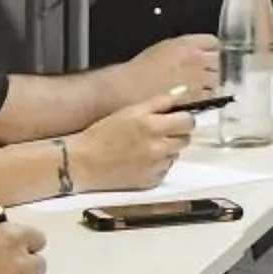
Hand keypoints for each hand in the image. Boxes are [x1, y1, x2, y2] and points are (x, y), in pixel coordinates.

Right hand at [70, 97, 193, 190]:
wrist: (83, 162)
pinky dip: (157, 164)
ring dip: (166, 150)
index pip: (188, 122)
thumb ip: (160, 101)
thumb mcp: (130, 111)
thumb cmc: (103, 134)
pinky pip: (165, 169)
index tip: (175, 119)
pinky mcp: (151, 181)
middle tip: (156, 132)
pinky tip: (139, 160)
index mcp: (153, 126)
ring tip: (143, 147)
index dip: (183, 119)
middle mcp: (158, 147)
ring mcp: (156, 166)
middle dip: (175, 134)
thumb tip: (182, 92)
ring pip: (175, 155)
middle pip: (185, 139)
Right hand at [131, 33, 220, 102]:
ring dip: (212, 82)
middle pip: (219, 60)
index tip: (209, 55)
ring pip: (218, 78)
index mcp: (188, 44)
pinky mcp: (197, 97)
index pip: (213, 42)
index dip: (211, 50)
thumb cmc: (142, 69)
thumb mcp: (165, 48)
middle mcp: (196, 59)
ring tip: (199, 86)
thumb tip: (201, 51)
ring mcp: (199, 79)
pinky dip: (207, 96)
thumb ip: (187, 47)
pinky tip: (196, 97)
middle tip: (205, 73)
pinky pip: (212, 95)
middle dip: (213, 66)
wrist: (129, 89)